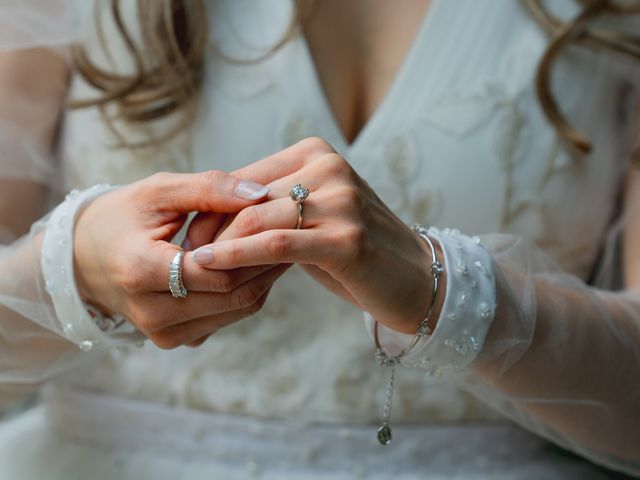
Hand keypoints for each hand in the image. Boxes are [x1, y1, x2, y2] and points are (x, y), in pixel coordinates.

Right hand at [73, 170, 290, 348]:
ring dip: (263, 277)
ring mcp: (163, 333)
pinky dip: (246, 291)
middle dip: (267, 262)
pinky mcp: (174, 340)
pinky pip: (226, 318)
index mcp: (139, 270)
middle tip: (294, 232)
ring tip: (280, 244)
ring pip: (237, 309)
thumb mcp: (157, 191)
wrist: (85, 259)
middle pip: (233, 294)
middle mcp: (151, 312)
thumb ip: (208, 189)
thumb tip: (260, 193)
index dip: (254, 246)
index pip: (216, 269)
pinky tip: (254, 264)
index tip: (283, 221)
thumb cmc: (121, 218)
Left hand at [189, 138, 442, 333]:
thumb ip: (274, 206)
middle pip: (247, 197)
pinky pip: (278, 244)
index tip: (185, 235)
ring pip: (259, 219)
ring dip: (219, 246)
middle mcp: (329, 168)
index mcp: (317, 154)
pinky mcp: (347, 237)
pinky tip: (213, 267)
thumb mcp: (312, 217)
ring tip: (190, 268)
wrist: (413, 278)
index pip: (246, 179)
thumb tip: (218, 212)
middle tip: (178, 256)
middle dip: (209, 229)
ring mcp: (342, 201)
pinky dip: (240, 256)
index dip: (211, 209)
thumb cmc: (354, 250)